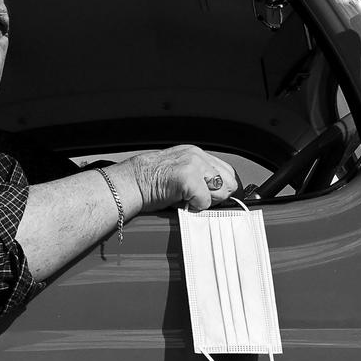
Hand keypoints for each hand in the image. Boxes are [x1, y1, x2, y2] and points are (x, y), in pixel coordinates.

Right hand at [120, 145, 239, 211]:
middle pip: (230, 182)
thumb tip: (217, 192)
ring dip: (206, 201)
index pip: (227, 172)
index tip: (212, 198)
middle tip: (195, 199)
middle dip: (217, 196)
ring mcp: (194, 164)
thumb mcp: (178, 171)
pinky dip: (194, 207)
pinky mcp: (189, 177)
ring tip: (186, 199)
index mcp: (196, 153)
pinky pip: (205, 202)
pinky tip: (179, 201)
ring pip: (221, 192)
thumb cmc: (149, 181)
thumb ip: (199, 176)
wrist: (130, 182)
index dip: (221, 189)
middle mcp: (198, 155)